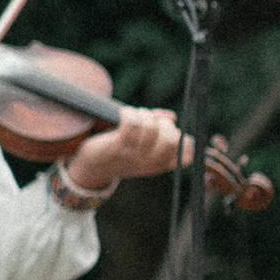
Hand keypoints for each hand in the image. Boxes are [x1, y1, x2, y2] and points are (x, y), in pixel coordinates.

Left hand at [58, 108, 185, 197]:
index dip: (183, 140)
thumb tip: (171, 116)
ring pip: (151, 127)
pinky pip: (132, 123)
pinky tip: (124, 113)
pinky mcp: (118, 147)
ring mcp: (134, 156)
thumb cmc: (122, 151)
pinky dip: (130, 113)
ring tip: (135, 115)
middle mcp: (150, 163)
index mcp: (160, 164)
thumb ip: (159, 130)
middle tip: (150, 121)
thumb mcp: (145, 146)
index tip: (170, 131)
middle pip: (172, 140)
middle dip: (162, 123)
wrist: (92, 167)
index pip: (186, 156)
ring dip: (143, 114)